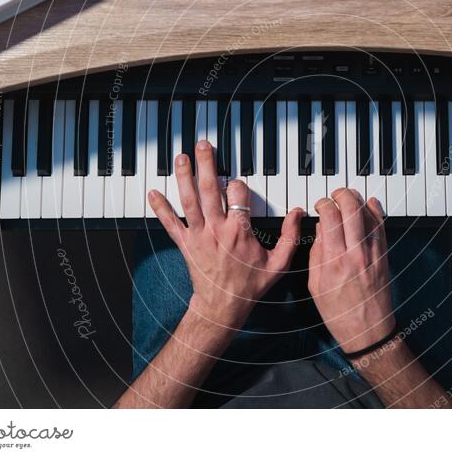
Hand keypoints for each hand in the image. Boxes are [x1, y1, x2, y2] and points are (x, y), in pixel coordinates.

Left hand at [147, 140, 303, 329]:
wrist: (223, 307)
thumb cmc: (250, 285)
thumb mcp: (278, 263)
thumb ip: (290, 236)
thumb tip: (298, 213)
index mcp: (239, 231)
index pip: (237, 194)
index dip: (238, 184)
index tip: (238, 185)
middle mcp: (216, 229)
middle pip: (209, 189)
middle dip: (206, 164)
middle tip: (203, 145)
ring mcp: (198, 235)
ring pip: (189, 200)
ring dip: (184, 176)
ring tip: (181, 157)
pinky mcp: (185, 243)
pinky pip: (170, 223)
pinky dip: (160, 208)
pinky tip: (153, 192)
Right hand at [308, 188, 394, 353]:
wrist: (368, 330)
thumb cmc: (339, 312)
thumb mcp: (315, 285)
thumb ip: (317, 253)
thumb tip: (320, 228)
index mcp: (333, 261)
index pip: (329, 217)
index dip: (324, 203)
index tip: (320, 204)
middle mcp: (354, 254)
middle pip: (351, 209)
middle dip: (341, 194)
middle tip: (335, 195)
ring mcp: (372, 254)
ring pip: (368, 214)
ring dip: (358, 199)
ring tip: (349, 197)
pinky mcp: (384, 256)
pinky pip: (381, 227)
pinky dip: (376, 211)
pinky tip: (369, 204)